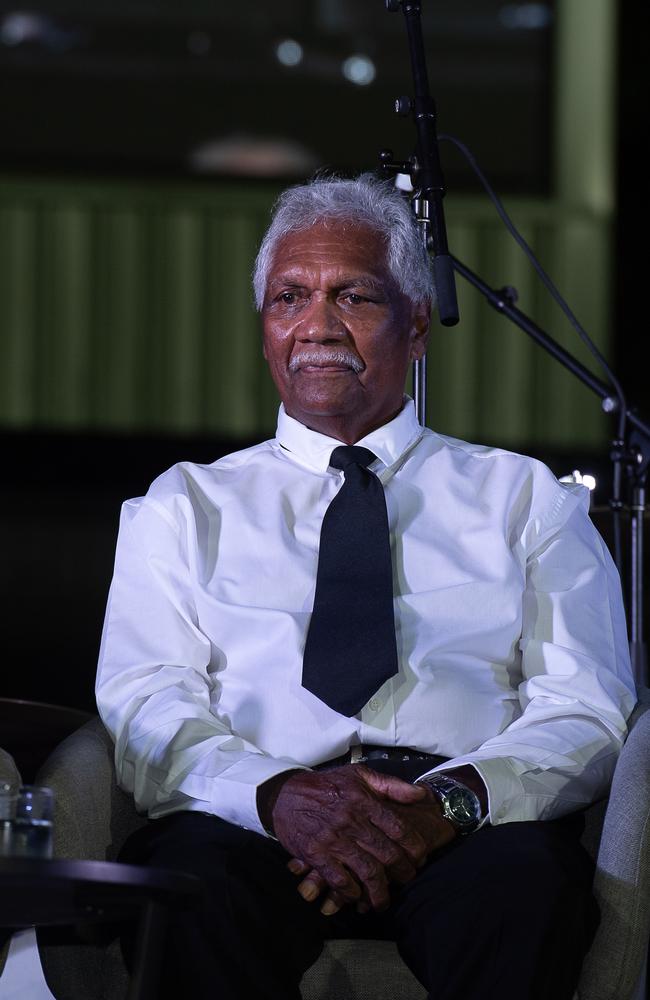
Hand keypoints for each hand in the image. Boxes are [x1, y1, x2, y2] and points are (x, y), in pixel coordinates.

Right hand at [261, 764, 437, 911]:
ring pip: (367, 871)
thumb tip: (421, 795)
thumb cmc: (326, 786)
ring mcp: (333, 839)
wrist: (284, 795)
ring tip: (384, 900)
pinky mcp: (316, 854)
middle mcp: (352, 821)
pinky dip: (351, 892)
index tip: (421, 857)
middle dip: (402, 872)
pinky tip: (356, 896)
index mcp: (364, 801)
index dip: (414, 846)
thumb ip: (391, 785)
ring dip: (380, 891)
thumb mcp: (359, 775)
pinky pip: (340, 880)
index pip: (398, 828)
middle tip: (407, 879)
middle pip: (387, 854)